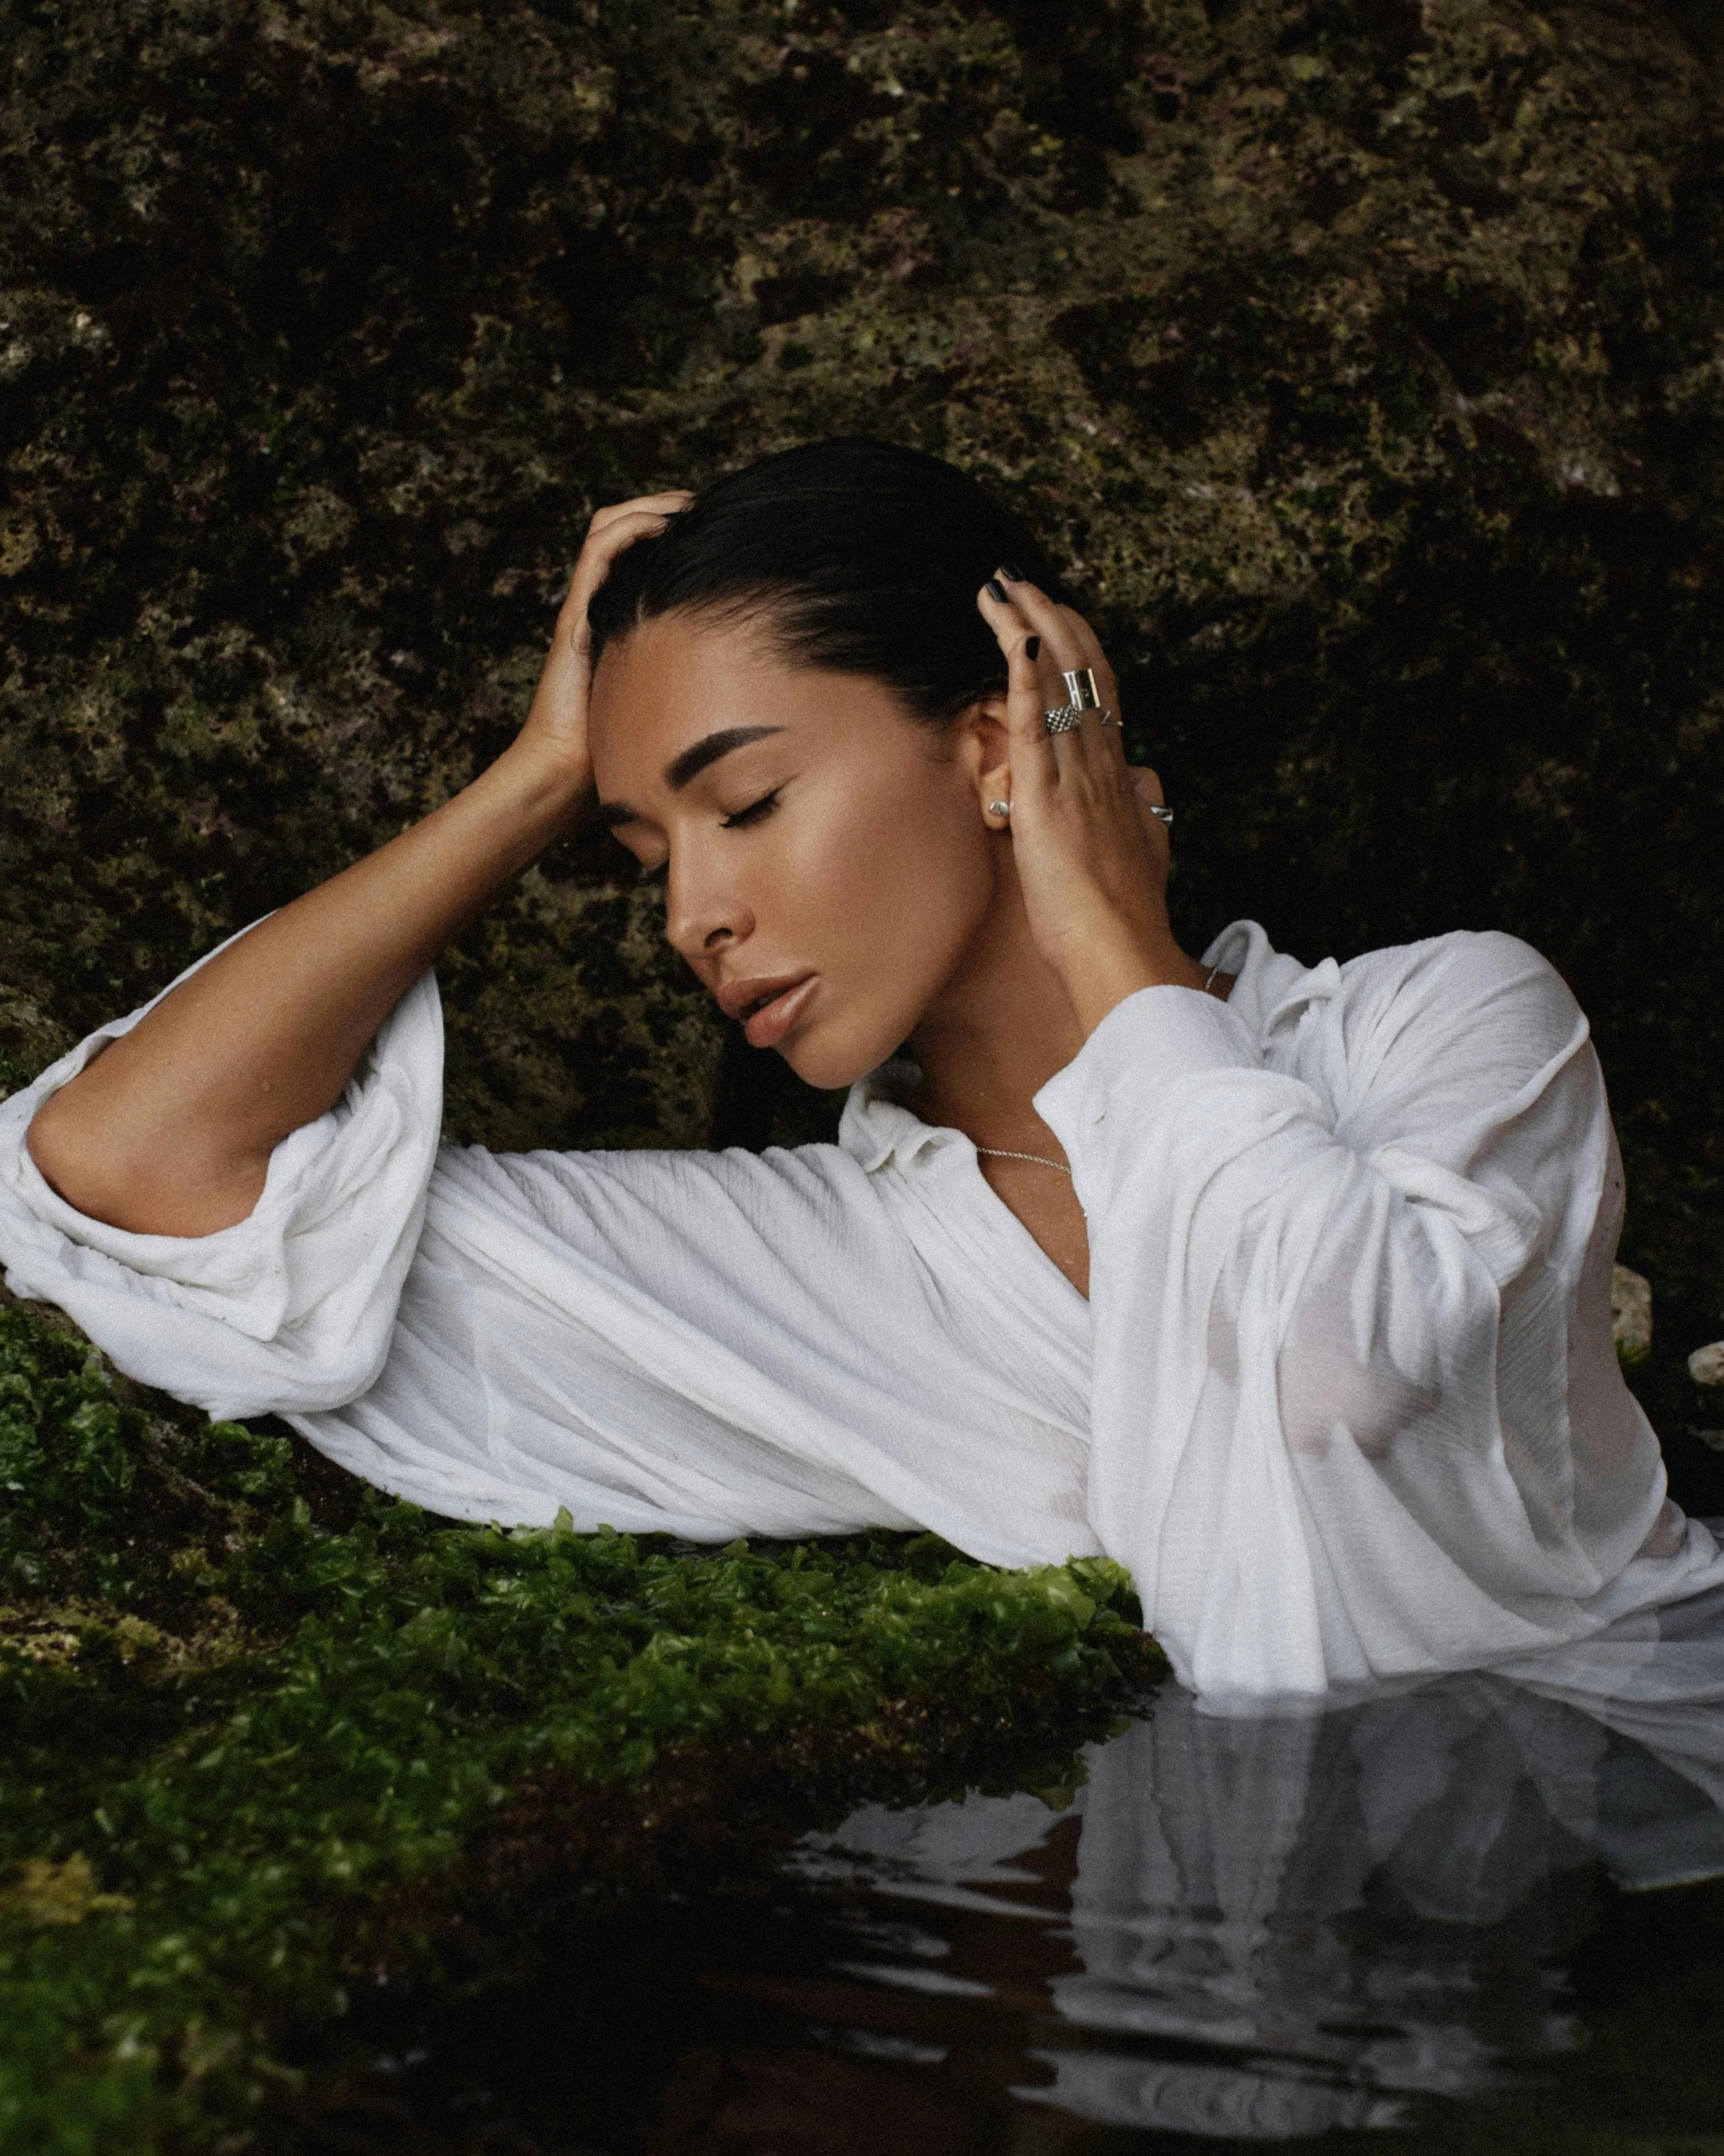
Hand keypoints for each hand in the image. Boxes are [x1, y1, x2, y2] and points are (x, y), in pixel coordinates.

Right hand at [515, 490, 692, 779]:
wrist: (566, 774)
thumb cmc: (615, 752)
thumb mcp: (668, 704)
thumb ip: (694, 684)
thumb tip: (756, 689)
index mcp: (617, 620)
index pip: (637, 555)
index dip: (670, 533)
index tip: (713, 529)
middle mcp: (598, 606)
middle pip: (620, 530)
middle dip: (661, 508)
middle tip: (702, 505)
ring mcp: (584, 606)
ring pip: (607, 529)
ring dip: (647, 507)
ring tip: (684, 505)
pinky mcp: (576, 614)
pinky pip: (598, 552)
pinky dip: (630, 528)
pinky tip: (663, 527)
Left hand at [978, 573, 1203, 1033]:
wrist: (1124, 951)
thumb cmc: (1127, 916)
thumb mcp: (1145, 853)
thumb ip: (1145, 815)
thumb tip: (1151, 787)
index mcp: (1118, 775)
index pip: (1100, 691)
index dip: (1078, 647)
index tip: (1055, 614)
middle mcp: (1101, 762)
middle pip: (1079, 670)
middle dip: (1048, 618)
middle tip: (1017, 580)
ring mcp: (1075, 774)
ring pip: (1055, 680)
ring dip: (1026, 626)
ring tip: (1000, 587)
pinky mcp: (1046, 795)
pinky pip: (1035, 720)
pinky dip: (1024, 674)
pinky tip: (1011, 635)